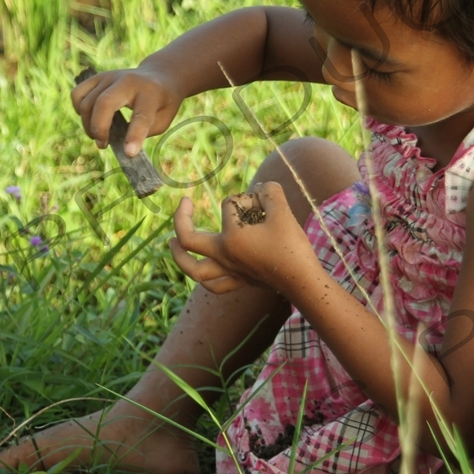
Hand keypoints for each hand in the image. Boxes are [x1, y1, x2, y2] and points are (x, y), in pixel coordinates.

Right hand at [71, 66, 184, 156]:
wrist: (158, 75)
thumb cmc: (161, 104)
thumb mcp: (163, 120)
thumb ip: (143, 133)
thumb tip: (119, 146)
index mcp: (150, 94)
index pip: (141, 116)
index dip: (134, 136)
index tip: (129, 154)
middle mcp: (128, 81)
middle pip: (104, 103)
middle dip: (99, 128)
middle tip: (103, 144)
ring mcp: (109, 77)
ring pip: (87, 102)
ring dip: (88, 125)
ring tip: (100, 136)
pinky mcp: (97, 77)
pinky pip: (77, 94)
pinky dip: (79, 110)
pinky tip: (90, 118)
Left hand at [168, 182, 317, 297]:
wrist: (303, 281)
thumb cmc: (292, 247)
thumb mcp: (283, 211)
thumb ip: (270, 192)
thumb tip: (261, 188)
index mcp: (231, 237)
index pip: (230, 205)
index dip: (248, 197)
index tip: (264, 201)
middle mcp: (224, 256)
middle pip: (189, 238)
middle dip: (181, 218)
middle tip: (185, 202)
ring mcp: (230, 271)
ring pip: (194, 270)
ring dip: (179, 256)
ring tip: (171, 243)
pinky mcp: (240, 282)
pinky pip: (215, 285)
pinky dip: (205, 279)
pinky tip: (203, 272)